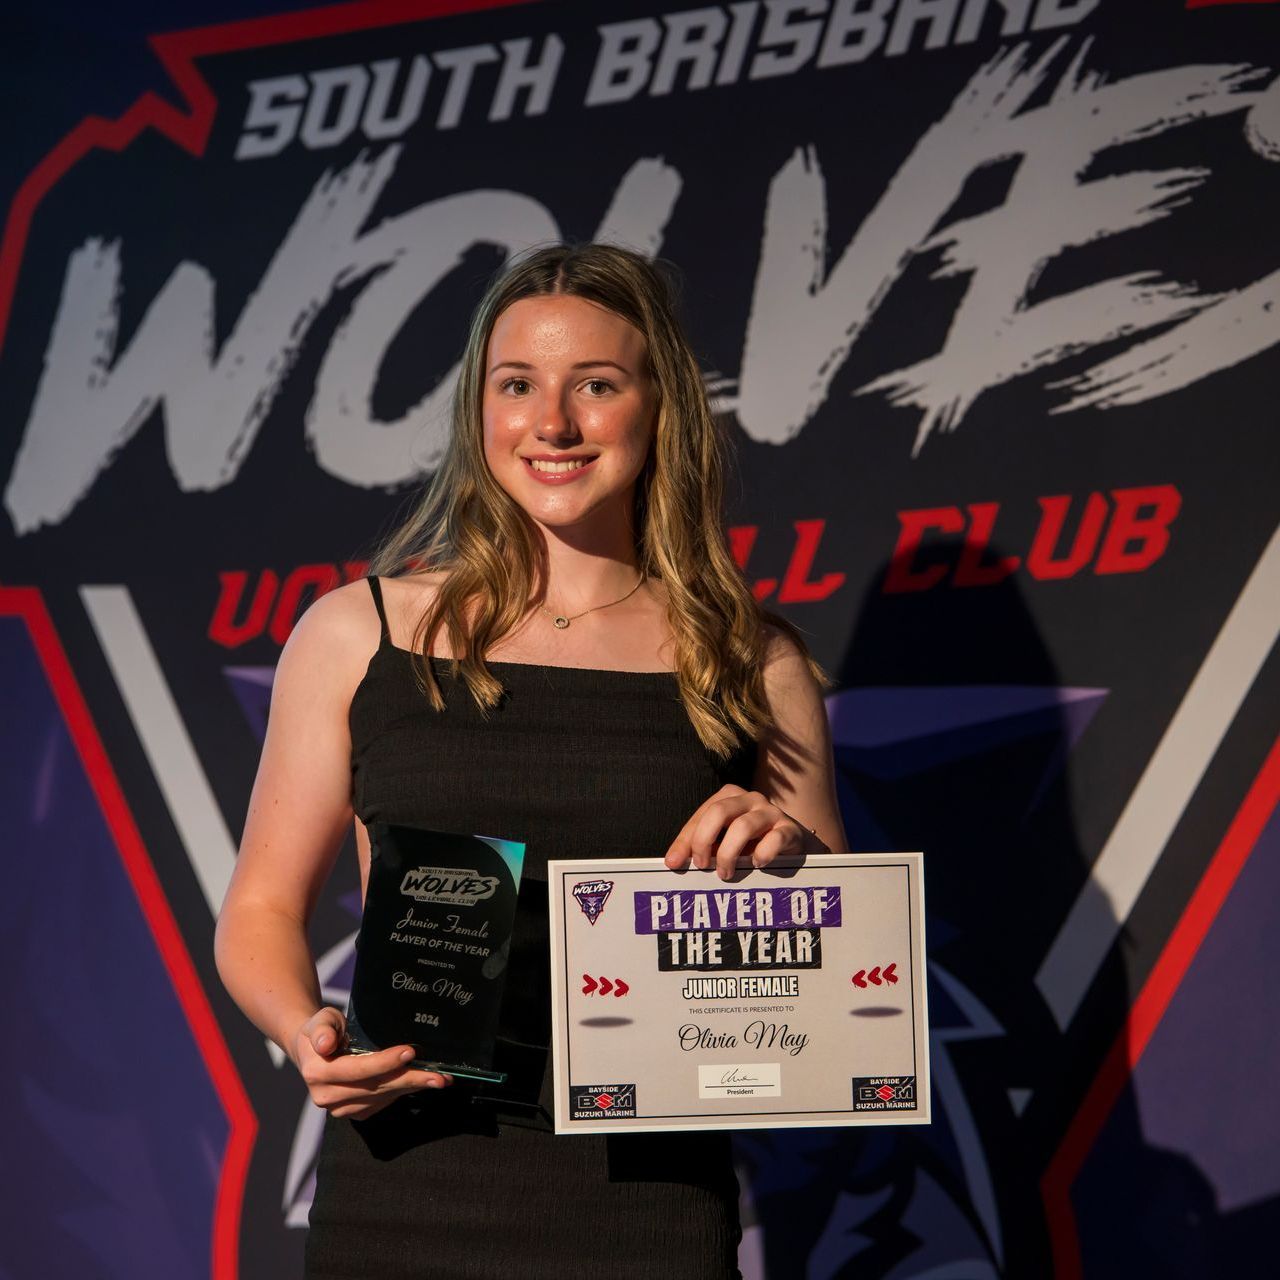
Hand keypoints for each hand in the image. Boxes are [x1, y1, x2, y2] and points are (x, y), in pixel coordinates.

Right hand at [291, 1007, 453, 1119]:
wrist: (314, 1051)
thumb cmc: (323, 1029)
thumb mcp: (322, 1020)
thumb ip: (323, 1029)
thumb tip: (325, 1044)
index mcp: (317, 1073)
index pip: (357, 1069)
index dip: (385, 1062)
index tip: (410, 1052)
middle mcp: (327, 1096)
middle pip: (375, 1087)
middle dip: (409, 1080)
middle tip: (438, 1076)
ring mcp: (340, 1108)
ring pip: (383, 1097)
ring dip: (413, 1088)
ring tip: (440, 1079)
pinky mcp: (354, 1112)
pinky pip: (383, 1103)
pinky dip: (404, 1092)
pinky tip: (423, 1083)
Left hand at [663, 784, 821, 879]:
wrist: (794, 845)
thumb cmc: (752, 844)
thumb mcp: (725, 843)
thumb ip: (704, 847)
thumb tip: (675, 862)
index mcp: (729, 797)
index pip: (701, 815)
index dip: (685, 840)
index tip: (674, 864)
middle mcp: (750, 799)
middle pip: (719, 812)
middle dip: (704, 840)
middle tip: (702, 866)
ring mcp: (772, 812)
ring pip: (743, 826)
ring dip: (729, 853)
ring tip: (725, 874)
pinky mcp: (790, 829)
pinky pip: (774, 839)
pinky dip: (762, 854)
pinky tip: (756, 865)